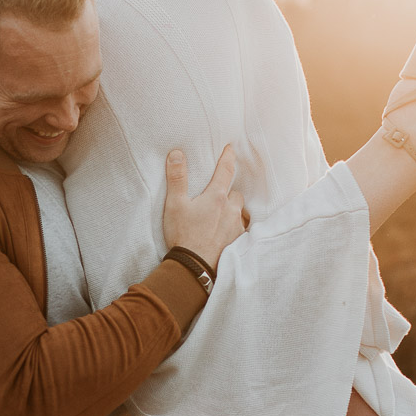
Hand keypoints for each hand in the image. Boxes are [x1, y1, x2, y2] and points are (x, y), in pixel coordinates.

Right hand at [161, 145, 246, 267]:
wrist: (193, 268)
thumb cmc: (183, 235)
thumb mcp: (174, 204)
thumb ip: (177, 178)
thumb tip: (177, 153)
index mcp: (217, 197)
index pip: (226, 170)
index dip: (228, 157)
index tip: (230, 148)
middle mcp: (231, 210)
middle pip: (235, 194)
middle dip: (229, 193)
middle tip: (218, 196)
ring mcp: (236, 228)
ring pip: (239, 213)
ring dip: (233, 211)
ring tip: (220, 217)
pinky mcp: (238, 244)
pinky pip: (241, 231)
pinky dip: (234, 229)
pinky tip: (224, 235)